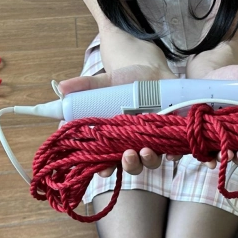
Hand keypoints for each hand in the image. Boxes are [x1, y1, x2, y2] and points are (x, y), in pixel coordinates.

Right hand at [59, 64, 177, 176]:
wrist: (153, 68)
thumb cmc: (125, 79)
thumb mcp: (105, 82)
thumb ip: (85, 86)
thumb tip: (61, 88)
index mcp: (115, 137)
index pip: (108, 160)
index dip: (105, 168)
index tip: (103, 170)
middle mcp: (134, 142)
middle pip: (132, 164)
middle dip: (130, 164)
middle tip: (127, 155)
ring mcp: (154, 138)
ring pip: (152, 160)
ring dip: (148, 160)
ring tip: (146, 150)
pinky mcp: (172, 132)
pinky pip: (176, 150)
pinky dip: (175, 154)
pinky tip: (173, 153)